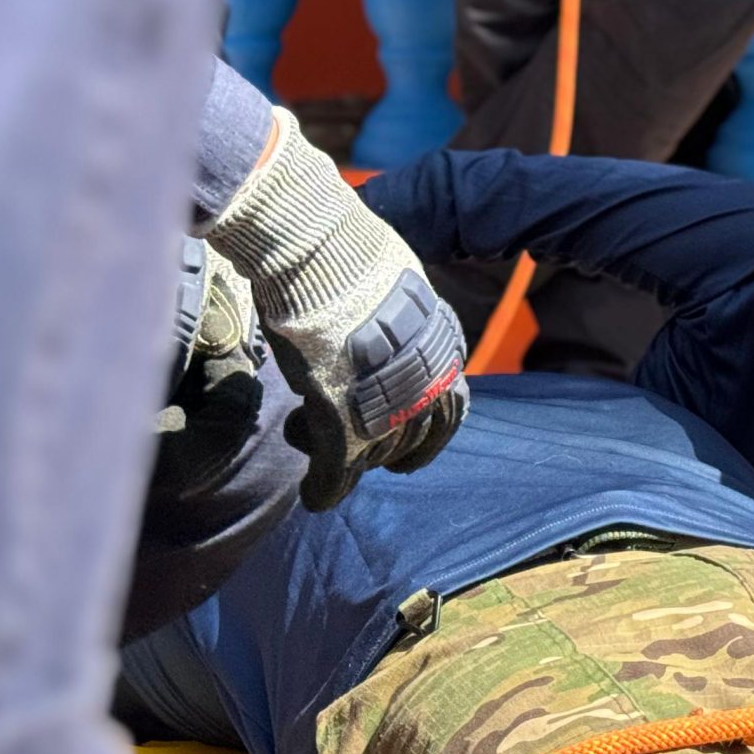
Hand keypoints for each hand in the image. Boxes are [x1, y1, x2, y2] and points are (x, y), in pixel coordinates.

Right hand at [204, 109, 469, 509]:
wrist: (324, 255)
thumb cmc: (354, 261)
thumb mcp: (402, 290)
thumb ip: (403, 324)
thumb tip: (387, 324)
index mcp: (446, 353)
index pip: (449, 412)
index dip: (425, 434)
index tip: (406, 451)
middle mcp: (427, 387)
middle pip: (409, 439)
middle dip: (379, 447)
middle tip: (344, 444)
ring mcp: (387, 409)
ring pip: (371, 457)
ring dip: (341, 459)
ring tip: (304, 438)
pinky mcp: (341, 424)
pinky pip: (336, 474)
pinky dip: (324, 489)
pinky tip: (314, 498)